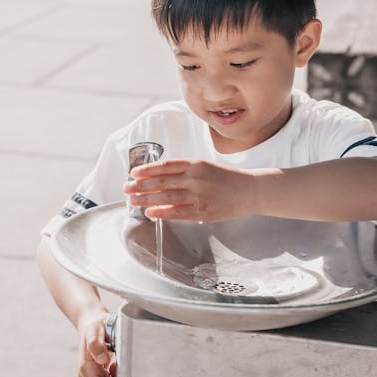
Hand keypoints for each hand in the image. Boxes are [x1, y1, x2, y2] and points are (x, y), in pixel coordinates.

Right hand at [77, 310, 116, 376]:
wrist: (91, 321)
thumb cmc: (94, 325)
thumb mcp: (95, 330)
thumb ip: (96, 344)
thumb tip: (102, 359)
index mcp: (85, 369)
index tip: (121, 375)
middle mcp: (86, 376)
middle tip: (121, 371)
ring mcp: (91, 376)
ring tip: (118, 366)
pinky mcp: (96, 374)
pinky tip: (116, 366)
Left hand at [124, 159, 256, 220]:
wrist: (249, 191)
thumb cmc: (227, 179)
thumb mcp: (205, 167)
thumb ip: (185, 171)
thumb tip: (160, 177)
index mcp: (195, 164)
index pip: (165, 166)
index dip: (147, 170)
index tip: (134, 173)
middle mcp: (195, 178)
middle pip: (161, 181)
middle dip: (141, 185)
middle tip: (127, 188)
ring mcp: (198, 195)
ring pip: (166, 197)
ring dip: (146, 199)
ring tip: (133, 201)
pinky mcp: (202, 211)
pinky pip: (177, 212)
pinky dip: (162, 212)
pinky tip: (150, 212)